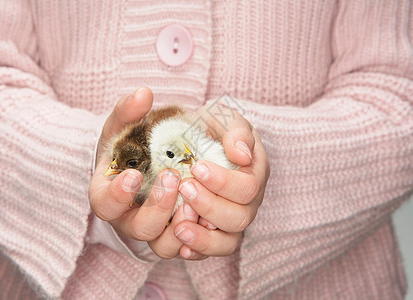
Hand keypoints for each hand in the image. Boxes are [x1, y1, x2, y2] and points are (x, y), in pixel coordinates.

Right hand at [89, 87, 197, 258]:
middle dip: (158, 207)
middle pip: (141, 230)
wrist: (163, 156)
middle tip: (174, 177)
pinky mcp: (187, 237)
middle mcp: (133, 218)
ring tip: (196, 201)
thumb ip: (130, 109)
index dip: (117, 196)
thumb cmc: (141, 142)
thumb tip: (144, 94)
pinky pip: (197, 251)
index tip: (132, 175)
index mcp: (112, 193)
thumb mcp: (130, 123)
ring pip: (167, 247)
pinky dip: (206, 240)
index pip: (105, 205)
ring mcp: (160, 231)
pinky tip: (212, 218)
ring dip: (184, 227)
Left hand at [173, 102, 269, 259]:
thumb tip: (242, 155)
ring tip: (179, 227)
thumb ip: (235, 131)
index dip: (223, 182)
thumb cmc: (209, 126)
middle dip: (210, 206)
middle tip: (184, 188)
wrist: (195, 137)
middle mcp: (247, 202)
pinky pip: (211, 251)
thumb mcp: (222, 118)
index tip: (197, 167)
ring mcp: (229, 220)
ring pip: (227, 242)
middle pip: (239, 218)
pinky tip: (181, 245)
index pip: (247, 187)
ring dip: (204, 237)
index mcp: (254, 173)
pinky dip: (198, 250)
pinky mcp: (212, 232)